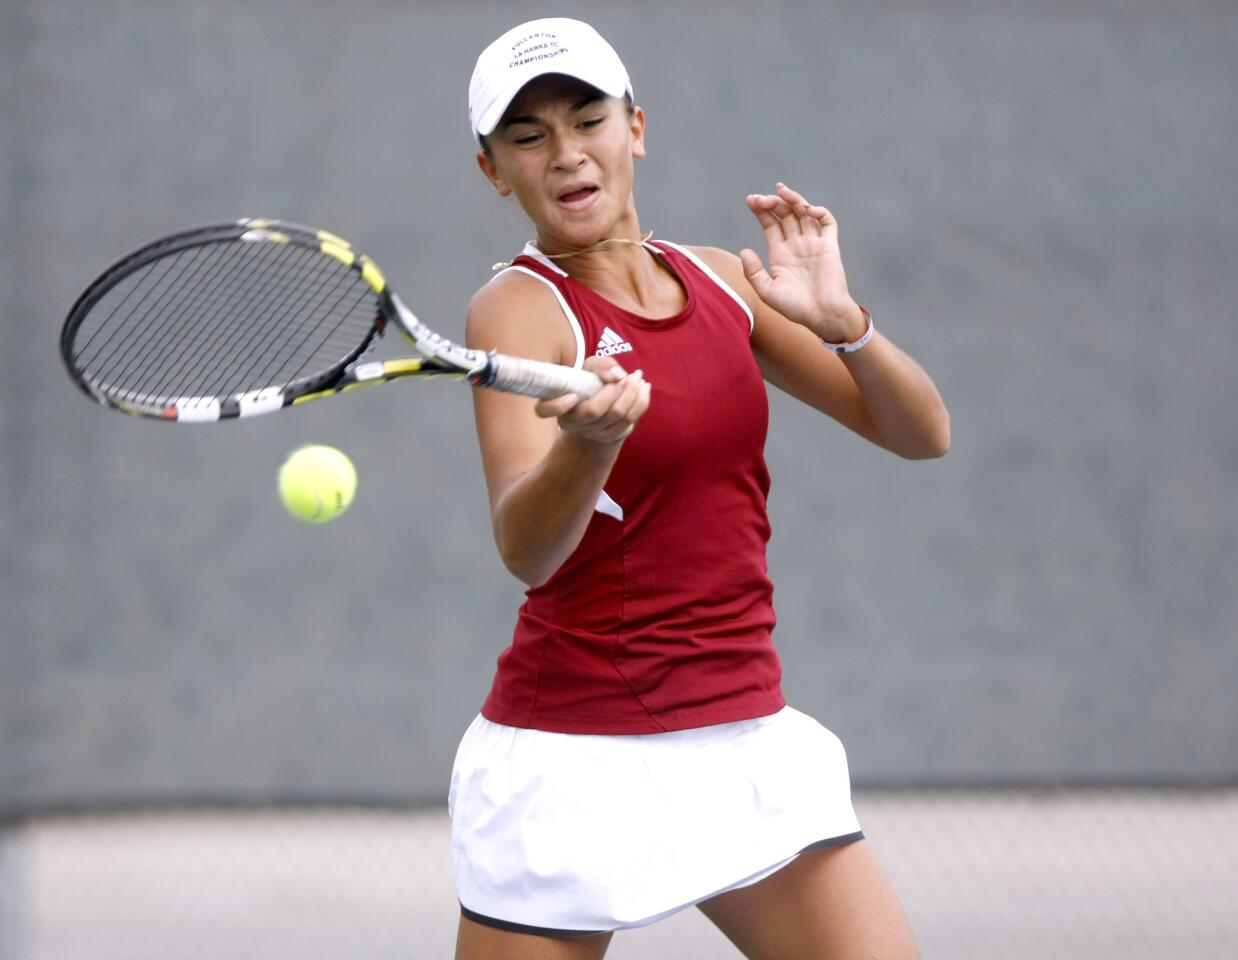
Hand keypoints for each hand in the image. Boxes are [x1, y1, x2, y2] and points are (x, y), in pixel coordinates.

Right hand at [533, 355, 651, 443]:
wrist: (601, 402)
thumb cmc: (590, 381)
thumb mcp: (591, 367)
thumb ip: (601, 365)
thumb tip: (617, 376)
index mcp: (557, 404)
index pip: (545, 411)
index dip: (558, 406)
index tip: (573, 396)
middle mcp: (572, 423)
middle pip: (595, 411)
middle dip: (614, 390)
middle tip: (626, 375)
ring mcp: (591, 434)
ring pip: (617, 415)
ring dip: (632, 393)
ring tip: (637, 376)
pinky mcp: (611, 437)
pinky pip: (631, 421)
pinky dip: (641, 402)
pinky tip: (643, 388)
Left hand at [740, 182, 865, 341]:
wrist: (822, 316)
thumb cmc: (795, 308)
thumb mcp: (767, 292)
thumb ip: (753, 272)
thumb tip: (744, 251)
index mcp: (780, 254)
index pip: (770, 224)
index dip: (761, 211)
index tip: (750, 200)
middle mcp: (796, 245)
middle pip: (785, 215)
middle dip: (773, 203)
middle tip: (761, 198)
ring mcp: (813, 243)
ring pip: (803, 213)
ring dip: (793, 200)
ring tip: (781, 191)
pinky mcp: (829, 245)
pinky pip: (827, 222)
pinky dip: (820, 211)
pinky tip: (807, 209)